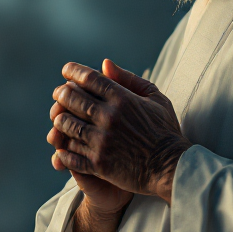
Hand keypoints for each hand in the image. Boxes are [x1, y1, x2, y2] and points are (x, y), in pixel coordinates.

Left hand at [46, 59, 190, 204]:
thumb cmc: (165, 130)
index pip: (88, 78)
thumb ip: (129, 79)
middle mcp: (109, 117)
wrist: (172, 167)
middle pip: (71, 98)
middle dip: (62, 93)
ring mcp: (101, 141)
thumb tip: (105, 64)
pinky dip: (63, 150)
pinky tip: (63, 147)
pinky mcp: (98, 164)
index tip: (66, 71)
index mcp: (122, 99)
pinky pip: (69, 154)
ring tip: (60, 118)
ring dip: (60, 119)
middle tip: (60, 93)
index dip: (73, 71)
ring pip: (65, 125)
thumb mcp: (155, 98)